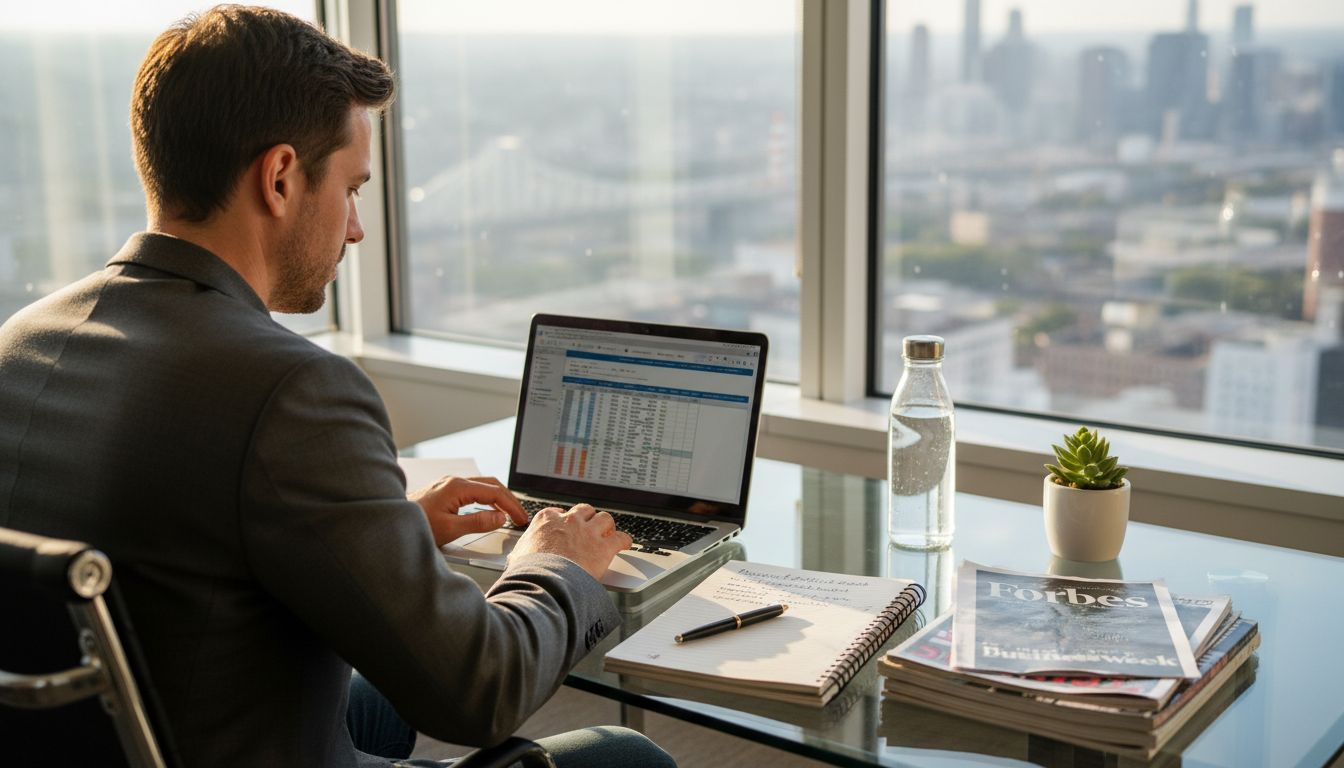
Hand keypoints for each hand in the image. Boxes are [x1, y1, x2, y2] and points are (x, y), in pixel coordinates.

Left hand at [409, 476, 527, 547]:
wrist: (389, 523)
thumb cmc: (414, 525)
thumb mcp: (449, 529)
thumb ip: (477, 523)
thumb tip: (500, 518)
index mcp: (457, 487)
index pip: (494, 492)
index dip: (512, 506)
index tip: (521, 519)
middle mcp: (454, 481)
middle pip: (491, 485)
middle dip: (509, 499)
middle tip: (520, 516)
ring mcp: (448, 485)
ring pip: (482, 486)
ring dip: (498, 498)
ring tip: (509, 513)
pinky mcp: (444, 491)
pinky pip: (472, 490)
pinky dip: (486, 499)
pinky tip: (488, 510)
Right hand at [510, 503, 632, 580]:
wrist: (544, 582)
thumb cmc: (529, 572)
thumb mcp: (518, 557)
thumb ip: (522, 552)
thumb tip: (516, 560)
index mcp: (546, 520)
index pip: (558, 512)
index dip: (564, 519)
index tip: (566, 524)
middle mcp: (569, 521)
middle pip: (584, 510)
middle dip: (587, 518)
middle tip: (589, 529)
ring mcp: (588, 532)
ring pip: (604, 518)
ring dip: (606, 526)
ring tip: (607, 534)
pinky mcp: (603, 547)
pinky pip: (620, 538)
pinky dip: (624, 540)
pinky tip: (624, 544)